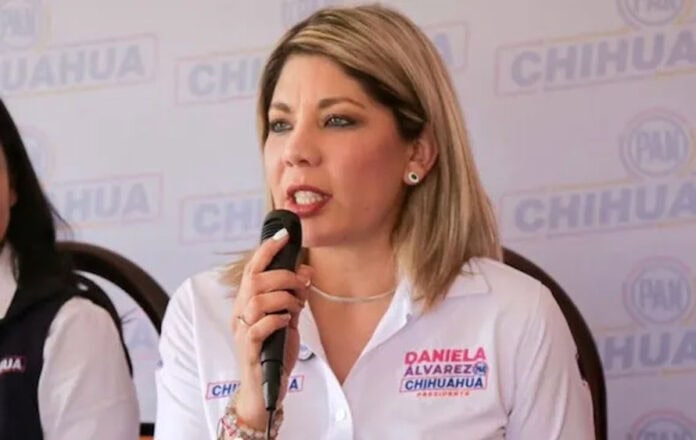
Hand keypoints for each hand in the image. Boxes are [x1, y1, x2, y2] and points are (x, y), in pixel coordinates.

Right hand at [230, 229, 311, 429]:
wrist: (264, 390)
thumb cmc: (274, 352)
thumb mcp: (287, 319)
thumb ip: (293, 296)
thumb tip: (306, 272)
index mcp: (247, 303)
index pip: (253, 269)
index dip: (266, 250)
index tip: (283, 235)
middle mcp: (240, 314)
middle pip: (255, 281)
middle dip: (283, 276)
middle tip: (302, 284)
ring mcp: (242, 332)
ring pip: (256, 301)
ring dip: (283, 298)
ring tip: (296, 306)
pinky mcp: (250, 350)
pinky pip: (258, 328)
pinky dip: (276, 319)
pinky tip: (287, 322)